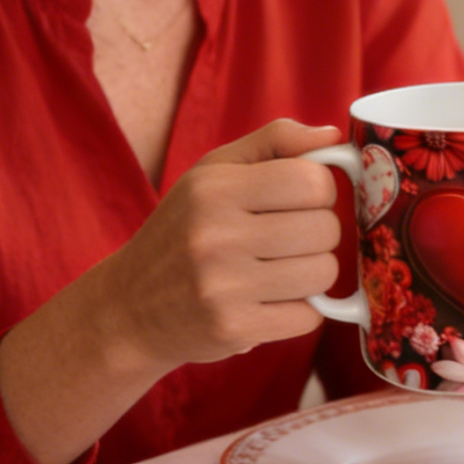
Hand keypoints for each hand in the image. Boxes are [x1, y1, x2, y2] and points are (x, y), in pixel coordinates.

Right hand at [101, 118, 343, 370]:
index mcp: (215, 189)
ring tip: (278, 269)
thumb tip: (334, 136)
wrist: (130, 306)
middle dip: (317, 233)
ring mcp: (224, 286)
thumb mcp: (213, 172)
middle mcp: (217, 235)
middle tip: (287, 239)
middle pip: (326, 228)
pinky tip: (269, 301)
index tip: (300, 201)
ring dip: (311, 273)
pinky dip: (298, 311)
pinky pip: (308, 317)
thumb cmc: (183, 230)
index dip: (319, 190)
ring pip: (324, 273)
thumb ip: (274, 142)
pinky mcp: (234, 328)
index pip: (313, 180)